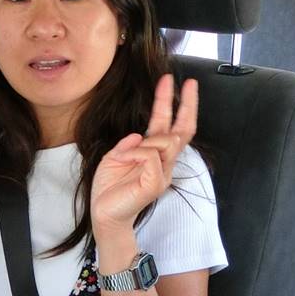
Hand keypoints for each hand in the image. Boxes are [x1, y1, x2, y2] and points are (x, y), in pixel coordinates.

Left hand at [91, 74, 197, 234]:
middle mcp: (164, 162)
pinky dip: (134, 154)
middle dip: (187, 104)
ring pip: (165, 141)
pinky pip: (150, 156)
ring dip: (143, 142)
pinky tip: (124, 161)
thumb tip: (139, 135)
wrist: (104, 214)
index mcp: (153, 154)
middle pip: (183, 130)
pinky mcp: (157, 183)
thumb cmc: (109, 188)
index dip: (171, 102)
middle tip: (190, 82)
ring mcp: (163, 173)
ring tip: (124, 156)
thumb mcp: (114, 156)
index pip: (169, 125)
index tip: (172, 81)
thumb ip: (128, 144)